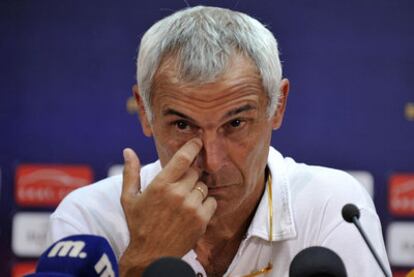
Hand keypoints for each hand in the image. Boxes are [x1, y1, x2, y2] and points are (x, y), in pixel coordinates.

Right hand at [119, 138, 216, 276]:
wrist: (152, 255)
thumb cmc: (139, 225)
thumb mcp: (129, 198)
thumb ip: (130, 172)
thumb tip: (128, 150)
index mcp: (160, 185)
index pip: (183, 158)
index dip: (193, 147)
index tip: (198, 142)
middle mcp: (177, 194)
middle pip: (195, 172)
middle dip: (190, 175)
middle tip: (181, 186)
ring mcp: (191, 207)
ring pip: (203, 186)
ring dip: (197, 190)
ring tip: (184, 202)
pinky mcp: (201, 220)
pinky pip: (211, 202)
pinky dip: (205, 204)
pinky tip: (192, 211)